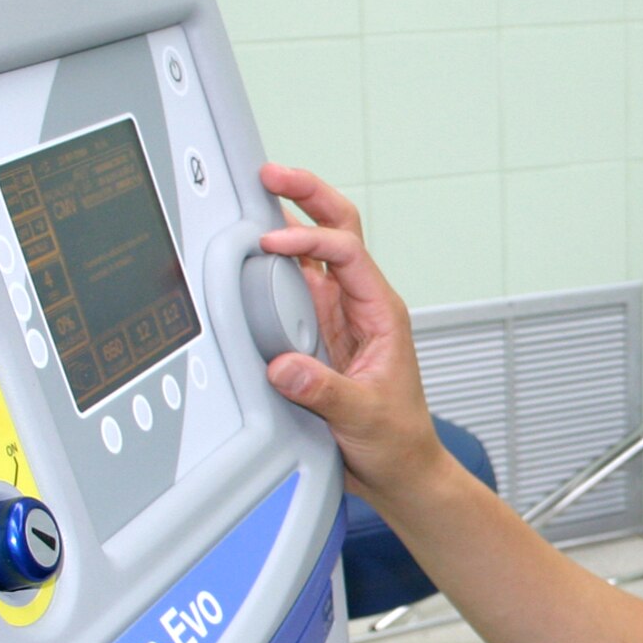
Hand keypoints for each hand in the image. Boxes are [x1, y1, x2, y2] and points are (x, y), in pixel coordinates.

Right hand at [257, 164, 445, 502]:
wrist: (398, 469)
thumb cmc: (396, 440)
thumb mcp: (363, 417)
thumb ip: (324, 392)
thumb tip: (285, 366)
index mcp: (380, 311)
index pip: (346, 252)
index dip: (307, 239)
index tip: (270, 245)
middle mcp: (359, 304)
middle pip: (337, 229)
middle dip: (307, 195)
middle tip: (271, 173)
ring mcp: (335, 315)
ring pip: (312, 252)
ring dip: (285, 222)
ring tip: (251, 196)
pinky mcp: (315, 333)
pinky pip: (290, 287)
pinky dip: (269, 265)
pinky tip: (244, 253)